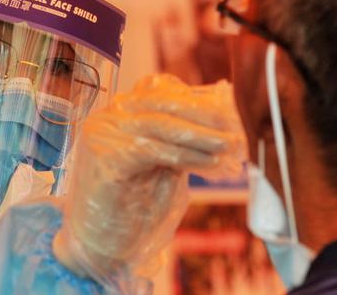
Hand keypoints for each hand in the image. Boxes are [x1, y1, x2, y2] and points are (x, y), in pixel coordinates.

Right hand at [53, 74, 244, 288]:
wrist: (99, 246)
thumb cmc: (133, 207)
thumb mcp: (163, 164)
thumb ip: (180, 140)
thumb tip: (223, 120)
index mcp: (119, 113)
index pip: (160, 90)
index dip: (197, 98)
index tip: (231, 110)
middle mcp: (107, 117)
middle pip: (161, 104)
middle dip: (204, 116)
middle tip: (237, 129)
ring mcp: (101, 134)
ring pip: (160, 125)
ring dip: (201, 137)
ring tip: (230, 147)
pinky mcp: (103, 157)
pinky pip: (152, 149)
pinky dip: (186, 156)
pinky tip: (210, 163)